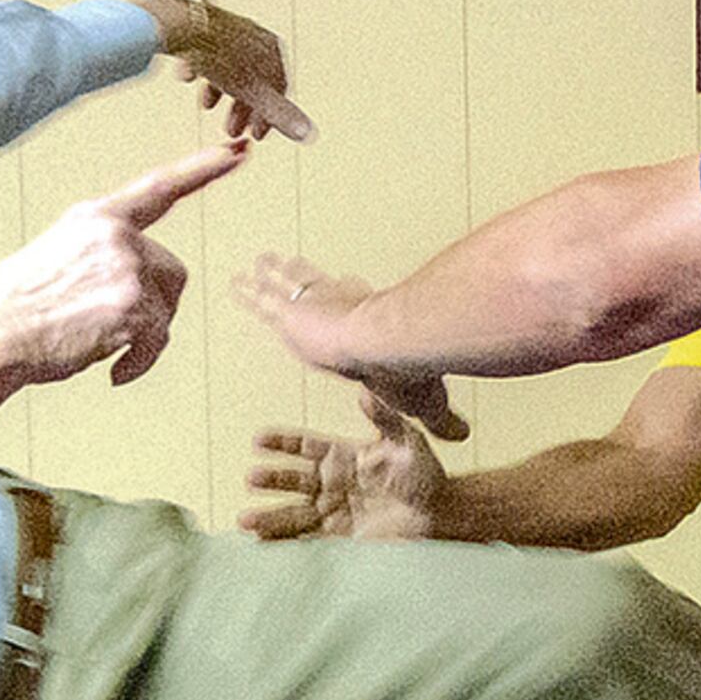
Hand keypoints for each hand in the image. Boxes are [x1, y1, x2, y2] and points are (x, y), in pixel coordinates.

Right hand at [0, 146, 242, 387]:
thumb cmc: (19, 305)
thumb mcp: (58, 252)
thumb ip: (101, 250)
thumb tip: (137, 272)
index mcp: (96, 217)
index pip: (160, 188)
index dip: (203, 169)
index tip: (239, 151)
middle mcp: (115, 234)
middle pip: (172, 271)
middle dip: (154, 304)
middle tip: (114, 326)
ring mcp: (126, 268)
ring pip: (167, 308)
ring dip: (145, 336)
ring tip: (102, 344)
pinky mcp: (133, 306)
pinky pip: (158, 340)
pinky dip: (140, 362)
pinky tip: (113, 371)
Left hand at [139, 0, 317, 144]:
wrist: (182, 26)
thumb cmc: (218, 54)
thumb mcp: (253, 92)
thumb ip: (279, 114)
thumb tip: (308, 133)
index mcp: (271, 47)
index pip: (278, 88)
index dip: (268, 116)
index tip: (256, 134)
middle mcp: (252, 33)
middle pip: (252, 78)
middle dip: (241, 107)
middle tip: (232, 129)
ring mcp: (227, 27)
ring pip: (228, 66)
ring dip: (220, 90)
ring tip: (206, 106)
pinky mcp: (202, 24)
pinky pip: (204, 50)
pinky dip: (200, 68)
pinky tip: (189, 78)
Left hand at [235, 251, 470, 439]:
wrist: (387, 350)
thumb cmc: (406, 375)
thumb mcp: (425, 405)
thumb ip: (440, 419)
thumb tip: (463, 436)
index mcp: (371, 323)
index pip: (358, 306)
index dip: (350, 295)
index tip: (346, 284)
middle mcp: (344, 307)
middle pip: (320, 289)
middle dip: (306, 279)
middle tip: (291, 266)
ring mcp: (316, 306)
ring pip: (290, 286)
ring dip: (274, 276)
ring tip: (258, 263)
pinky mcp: (291, 311)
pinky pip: (266, 298)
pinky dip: (252, 291)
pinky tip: (237, 281)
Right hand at [245, 385, 446, 538]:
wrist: (438, 514)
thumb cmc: (423, 474)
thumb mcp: (405, 440)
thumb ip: (384, 418)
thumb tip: (366, 391)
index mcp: (340, 456)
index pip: (303, 446)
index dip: (281, 442)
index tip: (258, 440)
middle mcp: (329, 483)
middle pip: (291, 480)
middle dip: (271, 480)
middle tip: (252, 479)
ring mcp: (330, 512)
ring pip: (292, 513)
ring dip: (268, 517)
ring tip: (246, 521)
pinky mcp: (337, 539)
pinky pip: (305, 541)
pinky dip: (283, 543)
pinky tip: (262, 544)